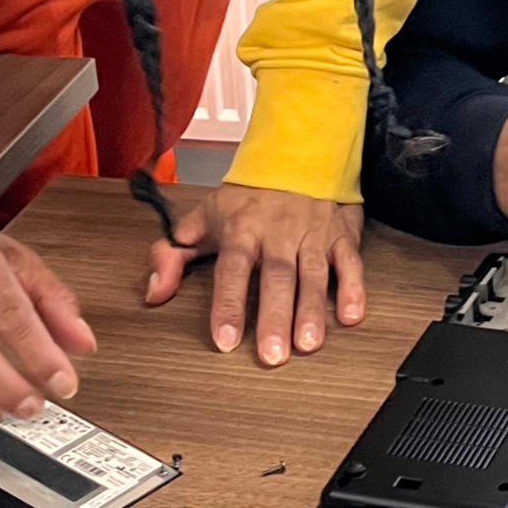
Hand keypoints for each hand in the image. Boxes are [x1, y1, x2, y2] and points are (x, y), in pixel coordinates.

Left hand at [145, 185, 364, 365]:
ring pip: (313, 274)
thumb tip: (154, 293)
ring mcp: (313, 234)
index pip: (232, 269)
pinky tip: (352, 316)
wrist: (299, 151)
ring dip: (312, 310)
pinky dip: (354, 288)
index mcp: (242, 228)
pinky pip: (350, 262)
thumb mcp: (204, 216)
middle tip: (273, 356)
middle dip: (275, 316)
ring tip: (308, 345)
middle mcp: (279, 232)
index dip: (228, 304)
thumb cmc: (248, 196)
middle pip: (277, 277)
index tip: (225, 338)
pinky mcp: (341, 235)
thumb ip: (172, 254)